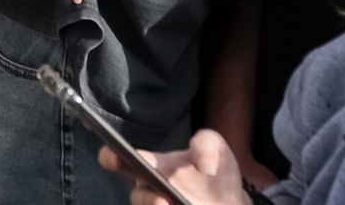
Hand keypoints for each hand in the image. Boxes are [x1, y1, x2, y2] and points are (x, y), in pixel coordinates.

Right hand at [112, 131, 251, 204]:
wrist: (233, 200)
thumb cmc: (216, 169)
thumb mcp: (215, 146)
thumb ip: (206, 145)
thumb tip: (206, 167)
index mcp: (154, 166)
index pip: (122, 159)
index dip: (112, 156)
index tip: (118, 154)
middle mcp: (153, 191)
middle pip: (137, 197)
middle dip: (145, 199)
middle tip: (161, 199)